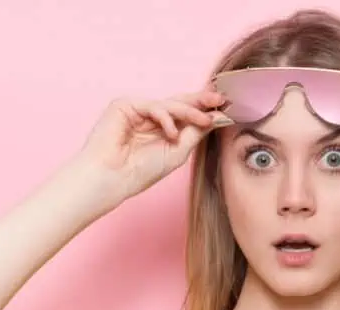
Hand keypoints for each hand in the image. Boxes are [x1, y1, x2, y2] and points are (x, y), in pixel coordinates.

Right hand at [80, 90, 230, 199]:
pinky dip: (164, 117)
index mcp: (162, 128)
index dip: (205, 109)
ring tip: (205, 120)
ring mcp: (137, 110)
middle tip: (221, 99)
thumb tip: (217, 116)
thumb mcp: (178, 151)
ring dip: (190, 111)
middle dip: (201, 101)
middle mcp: (150, 117)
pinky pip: (152, 105)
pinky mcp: (124, 105)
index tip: (226, 107)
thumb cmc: (141, 171)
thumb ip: (195, 132)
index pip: (186, 114)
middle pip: (180, 103)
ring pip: (170, 103)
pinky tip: (170, 133)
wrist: (112, 179)